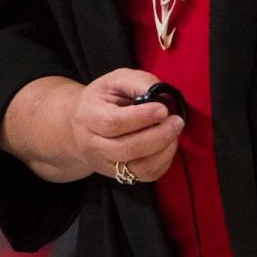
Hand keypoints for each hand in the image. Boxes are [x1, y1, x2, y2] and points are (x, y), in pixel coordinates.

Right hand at [70, 67, 184, 182]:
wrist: (79, 127)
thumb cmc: (102, 100)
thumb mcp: (114, 80)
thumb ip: (136, 82)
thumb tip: (159, 93)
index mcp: (89, 117)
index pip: (113, 123)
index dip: (142, 117)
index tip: (163, 109)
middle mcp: (94, 146)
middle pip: (127, 149)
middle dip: (158, 136)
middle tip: (176, 121)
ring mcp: (106, 164)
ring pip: (138, 168)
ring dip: (164, 151)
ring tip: (174, 132)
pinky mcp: (120, 176)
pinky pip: (146, 176)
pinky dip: (164, 162)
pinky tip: (168, 144)